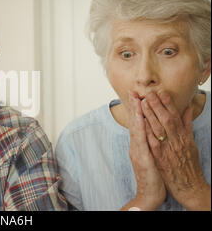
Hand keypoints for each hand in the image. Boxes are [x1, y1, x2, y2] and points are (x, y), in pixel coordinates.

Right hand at [123, 91, 165, 210]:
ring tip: (136, 99)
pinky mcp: (142, 157)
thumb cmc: (154, 177)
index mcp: (139, 146)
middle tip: (133, 92)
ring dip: (136, 113)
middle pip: (134, 124)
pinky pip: (141, 139)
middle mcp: (136, 147)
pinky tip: (140, 118)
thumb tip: (151, 133)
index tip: (137, 96)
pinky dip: (140, 127)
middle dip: (134, 107)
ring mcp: (137, 152)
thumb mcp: (153, 157)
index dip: (137, 110)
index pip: (138, 124)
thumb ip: (151, 144)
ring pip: (137, 129)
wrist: (148, 195)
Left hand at [141, 91, 209, 209]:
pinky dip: (146, 132)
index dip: (167, 103)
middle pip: (166, 119)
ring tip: (141, 102)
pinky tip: (140, 123)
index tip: (160, 91)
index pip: (175, 115)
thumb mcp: (191, 143)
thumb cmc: (189, 165)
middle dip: (156, 105)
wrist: (190, 187)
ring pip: (158, 129)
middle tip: (147, 93)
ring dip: (149, 115)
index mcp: (184, 136)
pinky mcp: (160, 158)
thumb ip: (187, 125)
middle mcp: (177, 141)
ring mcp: (168, 149)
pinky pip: (152, 143)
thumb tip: (186, 108)